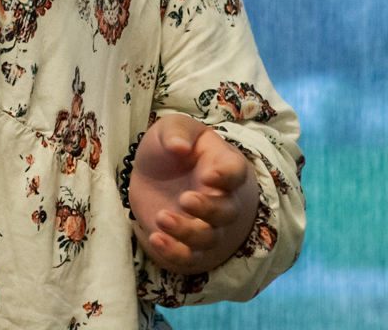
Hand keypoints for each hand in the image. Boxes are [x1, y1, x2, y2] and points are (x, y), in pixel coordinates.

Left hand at [127, 113, 258, 274]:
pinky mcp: (187, 241)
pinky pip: (190, 257)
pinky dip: (176, 254)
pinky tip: (155, 239)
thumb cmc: (169, 146)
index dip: (227, 177)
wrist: (151, 173)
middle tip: (184, 199)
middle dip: (208, 209)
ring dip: (188, 232)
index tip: (208, 176)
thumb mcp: (169, 129)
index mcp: (222, 165)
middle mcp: (221, 196)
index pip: (236, 172)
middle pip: (228, 211)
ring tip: (161, 217)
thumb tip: (180, 147)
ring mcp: (206, 222)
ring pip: (210, 238)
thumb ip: (177, 133)